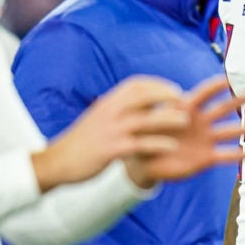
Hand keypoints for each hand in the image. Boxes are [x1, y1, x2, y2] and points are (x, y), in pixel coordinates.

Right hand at [31, 76, 186, 192]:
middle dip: (165, 94)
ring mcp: (111, 130)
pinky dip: (157, 144)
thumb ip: (119, 109)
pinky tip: (171, 147)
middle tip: (183, 100)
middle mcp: (110, 111)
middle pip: (143, 96)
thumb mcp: (100, 117)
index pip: (136, 84)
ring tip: (185, 121)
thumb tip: (142, 102)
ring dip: (167, 118)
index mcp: (108, 102)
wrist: (59, 160)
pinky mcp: (111, 149)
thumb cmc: (83, 140)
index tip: (174, 89)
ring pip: (145, 119)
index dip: (158, 84)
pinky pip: (139, 144)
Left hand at [123, 77, 244, 188]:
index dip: (217, 85)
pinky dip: (238, 155)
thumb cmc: (144, 135)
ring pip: (228, 132)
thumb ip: (158, 115)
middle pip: (222, 108)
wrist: (144, 161)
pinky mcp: (205, 158)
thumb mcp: (148, 122)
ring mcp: (204, 139)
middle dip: (238, 101)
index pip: (204, 93)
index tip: (231, 78)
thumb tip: (169, 109)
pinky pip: (225, 155)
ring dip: (243, 129)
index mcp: (186, 108)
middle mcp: (200, 121)